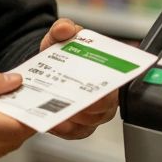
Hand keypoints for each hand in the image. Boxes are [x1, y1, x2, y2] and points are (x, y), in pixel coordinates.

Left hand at [39, 18, 118, 139]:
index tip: (102, 88)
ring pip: (90, 122)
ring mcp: (91, 113)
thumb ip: (62, 28)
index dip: (112, 86)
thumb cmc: (61, 51)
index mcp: (107, 71)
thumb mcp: (59, 35)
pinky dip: (64, 129)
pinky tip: (53, 121)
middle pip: (106, 107)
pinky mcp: (77, 127)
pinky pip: (75, 132)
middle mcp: (104, 96)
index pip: (119, 82)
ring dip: (76, 118)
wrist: (43, 67)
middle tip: (79, 102)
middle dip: (93, 106)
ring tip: (61, 112)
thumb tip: (65, 29)